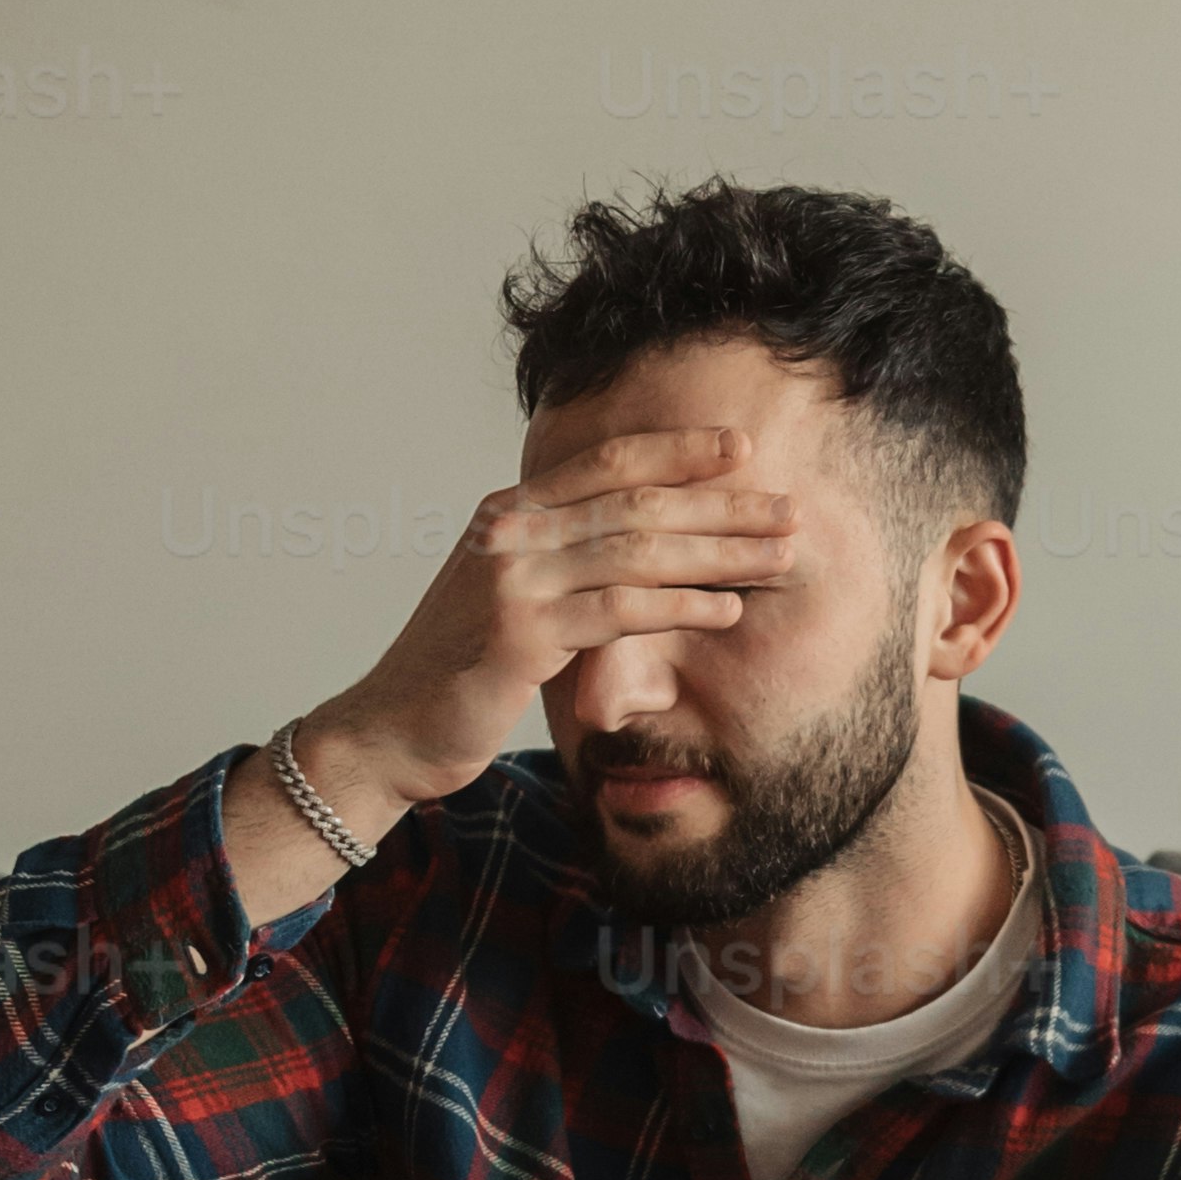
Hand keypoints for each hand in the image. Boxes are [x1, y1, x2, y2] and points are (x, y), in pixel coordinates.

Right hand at [305, 425, 802, 826]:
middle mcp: (510, 530)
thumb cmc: (461, 668)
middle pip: (635, 502)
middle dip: (721, 505)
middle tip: (789, 510)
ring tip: (778, 558)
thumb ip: (559, 558)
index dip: (679, 450)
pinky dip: (680, 609)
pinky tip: (727, 611)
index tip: (743, 449)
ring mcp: (513, 579)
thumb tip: (634, 540)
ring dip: (719, 554)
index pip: (607, 461)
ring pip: (637, 551)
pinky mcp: (520, 634)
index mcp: (510, 510)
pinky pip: (619, 612)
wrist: (391, 730)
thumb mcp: (509, 594)